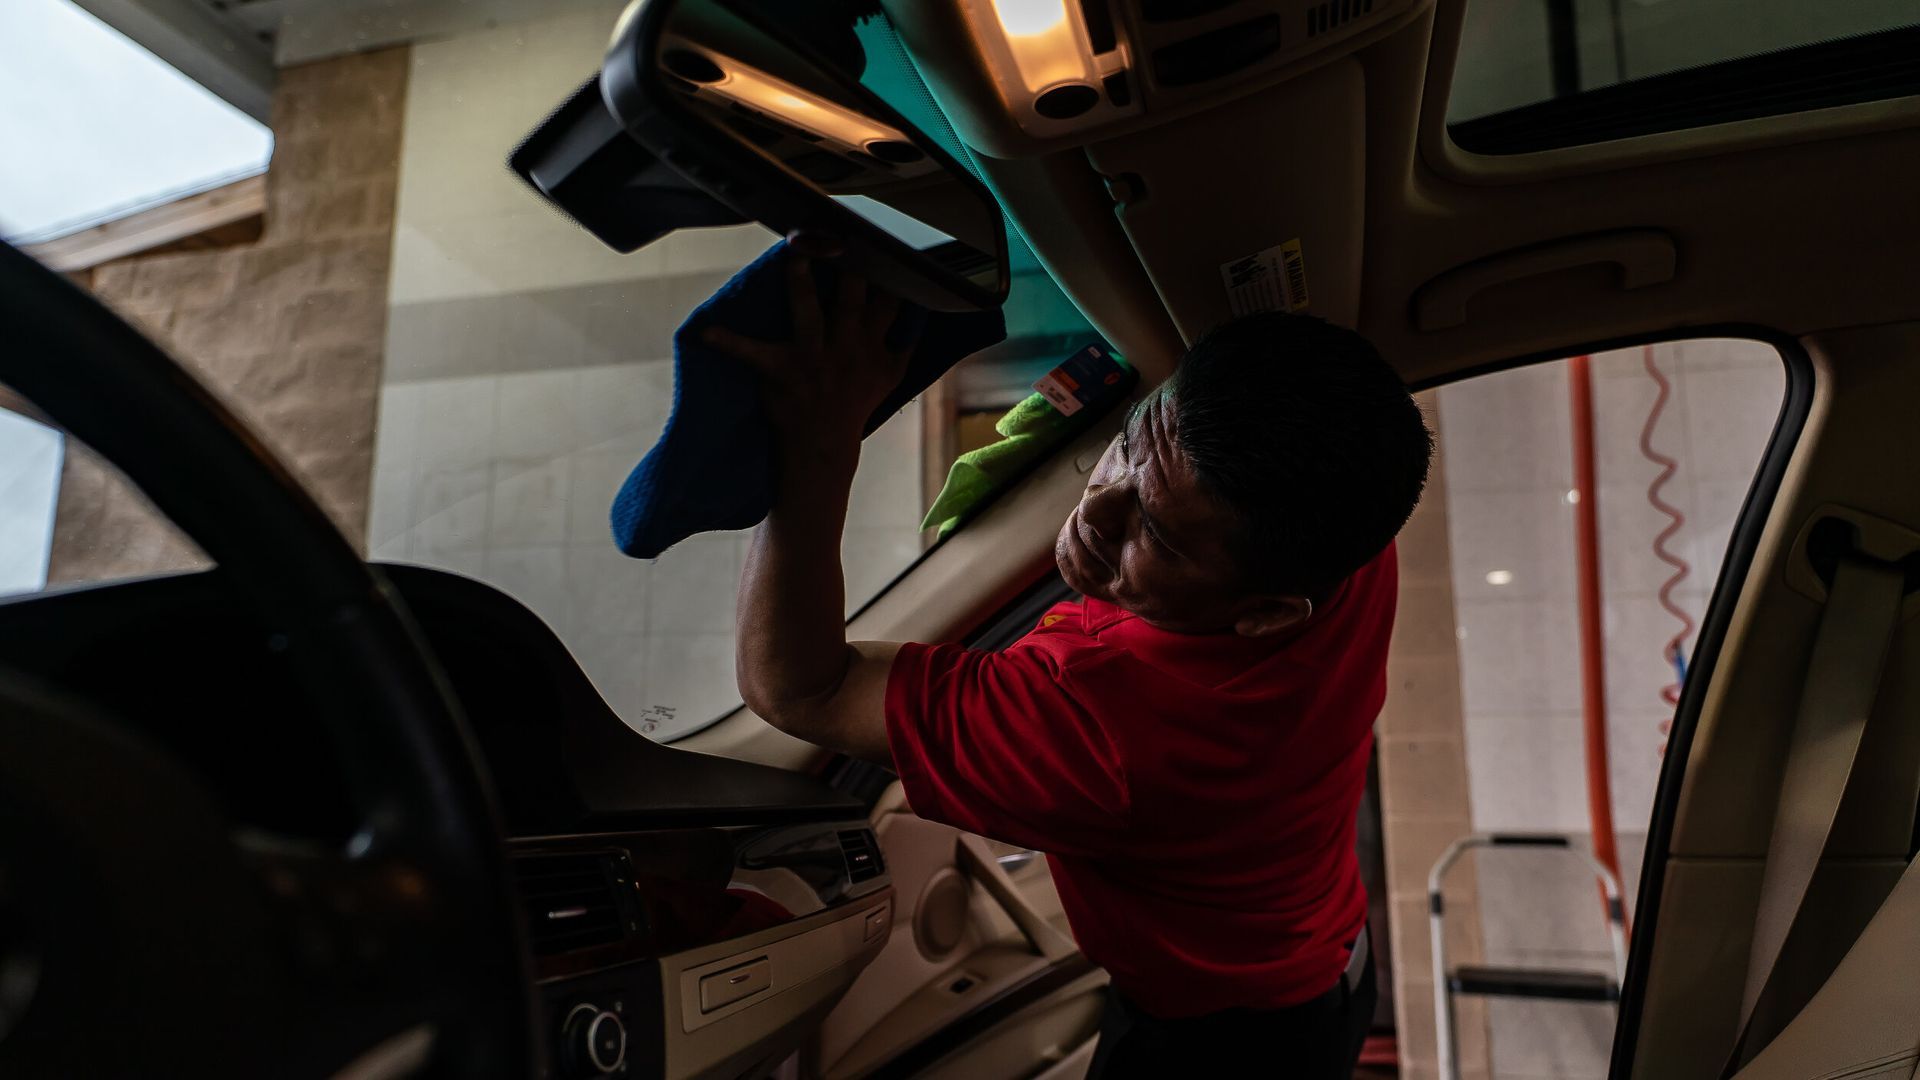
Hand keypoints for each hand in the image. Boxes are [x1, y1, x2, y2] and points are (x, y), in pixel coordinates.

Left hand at [702, 257, 914, 463]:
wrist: (823, 445)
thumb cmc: (855, 404)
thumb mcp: (892, 376)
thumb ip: (904, 343)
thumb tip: (919, 312)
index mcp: (872, 344)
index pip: (887, 300)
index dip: (886, 271)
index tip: (881, 242)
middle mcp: (845, 346)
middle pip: (851, 298)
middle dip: (849, 267)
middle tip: (840, 233)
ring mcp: (813, 357)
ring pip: (808, 311)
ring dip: (800, 282)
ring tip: (794, 254)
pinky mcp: (782, 371)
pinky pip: (752, 353)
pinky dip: (728, 342)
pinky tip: (705, 332)